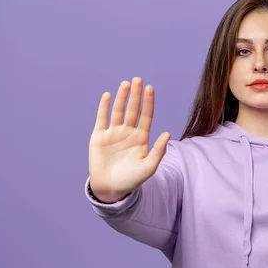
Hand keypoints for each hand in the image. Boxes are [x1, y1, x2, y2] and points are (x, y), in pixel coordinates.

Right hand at [88, 77, 169, 201]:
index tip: (150, 88)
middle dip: (135, 95)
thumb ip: (158, 150)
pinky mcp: (99, 137)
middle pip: (132, 109)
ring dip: (121, 97)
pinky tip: (108, 96)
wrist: (111, 188)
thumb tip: (168, 133)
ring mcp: (113, 133)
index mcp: (141, 137)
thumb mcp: (149, 167)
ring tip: (126, 84)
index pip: (146, 115)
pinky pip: (102, 119)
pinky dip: (104, 107)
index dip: (148, 102)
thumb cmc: (132, 179)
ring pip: (118, 111)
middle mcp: (128, 132)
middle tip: (138, 79)